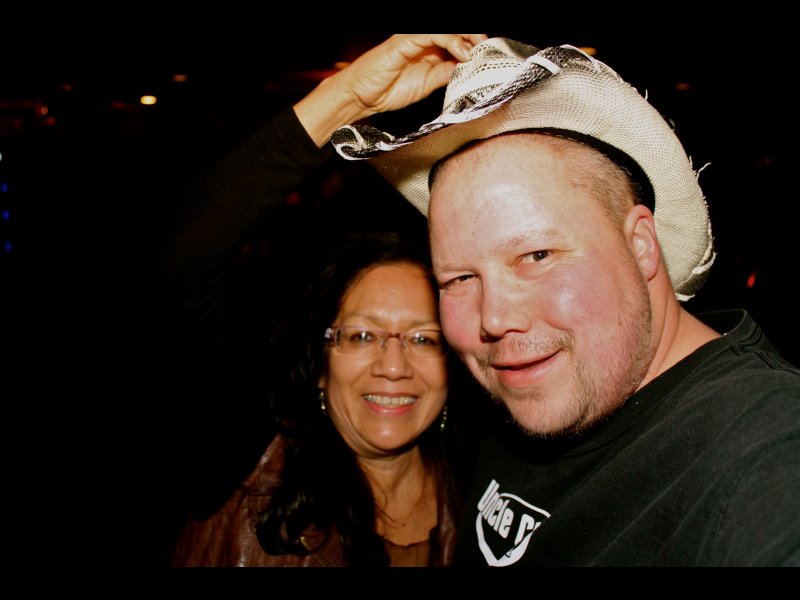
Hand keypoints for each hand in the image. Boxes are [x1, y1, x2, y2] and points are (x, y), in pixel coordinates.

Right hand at [342, 33, 487, 114]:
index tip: (488, 56)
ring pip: (447, 30)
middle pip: (455, 31)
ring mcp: (414, 38)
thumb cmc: (388, 91)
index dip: (475, 44)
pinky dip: (451, 41)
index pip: (457, 40)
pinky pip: (433, 33)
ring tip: (478, 52)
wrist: (362, 97)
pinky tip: (462, 54)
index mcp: (430, 50)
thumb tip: (468, 69)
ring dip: (467, 37)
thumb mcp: (428, 86)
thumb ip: (446, 74)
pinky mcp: (404, 40)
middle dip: (475, 37)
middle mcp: (423, 40)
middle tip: (488, 50)